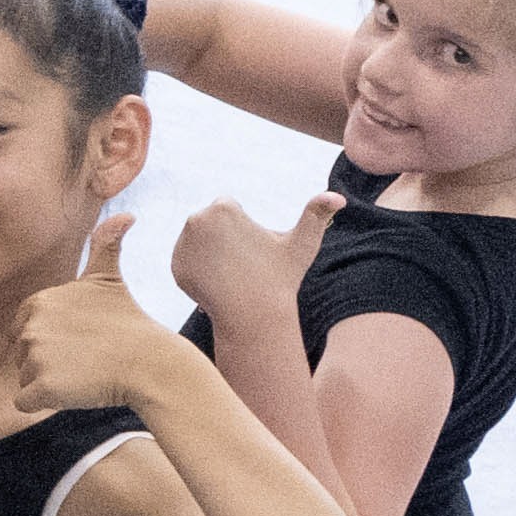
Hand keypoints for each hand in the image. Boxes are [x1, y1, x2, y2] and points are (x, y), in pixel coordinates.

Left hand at [10, 210, 171, 416]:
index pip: (22, 327)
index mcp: (40, 301)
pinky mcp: (43, 386)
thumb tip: (127, 215)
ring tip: (83, 372)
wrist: (150, 363)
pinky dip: (45, 402)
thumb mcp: (110, 278)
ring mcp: (36, 356)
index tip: (77, 339)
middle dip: (48, 360)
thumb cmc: (129, 323)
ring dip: (49, 382)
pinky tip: (74, 390)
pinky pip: (25, 402)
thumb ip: (104, 245)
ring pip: (26, 378)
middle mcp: (32, 326)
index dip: (49, 338)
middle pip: (22, 354)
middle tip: (84, 356)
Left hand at [170, 188, 329, 336]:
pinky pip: (191, 262)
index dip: (244, 229)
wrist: (254, 317)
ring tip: (232, 273)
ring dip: (213, 252)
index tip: (253, 249)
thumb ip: (318, 214)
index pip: (229, 209)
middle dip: (226, 238)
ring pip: (201, 242)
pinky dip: (203, 270)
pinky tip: (220, 283)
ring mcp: (182, 245)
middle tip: (243, 264)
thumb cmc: (281, 278)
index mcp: (222, 208)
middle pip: (212, 224)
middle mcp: (195, 221)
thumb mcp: (303, 244)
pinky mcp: (176, 267)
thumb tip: (339, 197)